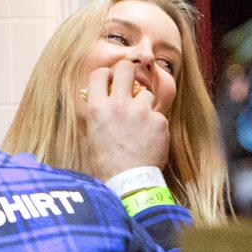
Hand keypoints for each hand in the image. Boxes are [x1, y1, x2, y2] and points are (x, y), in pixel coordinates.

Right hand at [83, 60, 169, 179]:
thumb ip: (99, 114)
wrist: (128, 184)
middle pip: (126, 68)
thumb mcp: (92, 136)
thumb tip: (101, 101)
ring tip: (140, 126)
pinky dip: (155, 126)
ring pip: (146, 93)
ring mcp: (140, 112)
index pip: (99, 73)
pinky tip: (150, 141)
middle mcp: (118, 105)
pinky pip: (158, 115)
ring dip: (144, 105)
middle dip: (129, 72)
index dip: (106, 75)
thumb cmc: (106, 165)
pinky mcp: (159, 121)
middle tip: (131, 83)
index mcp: (97, 109)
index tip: (110, 81)